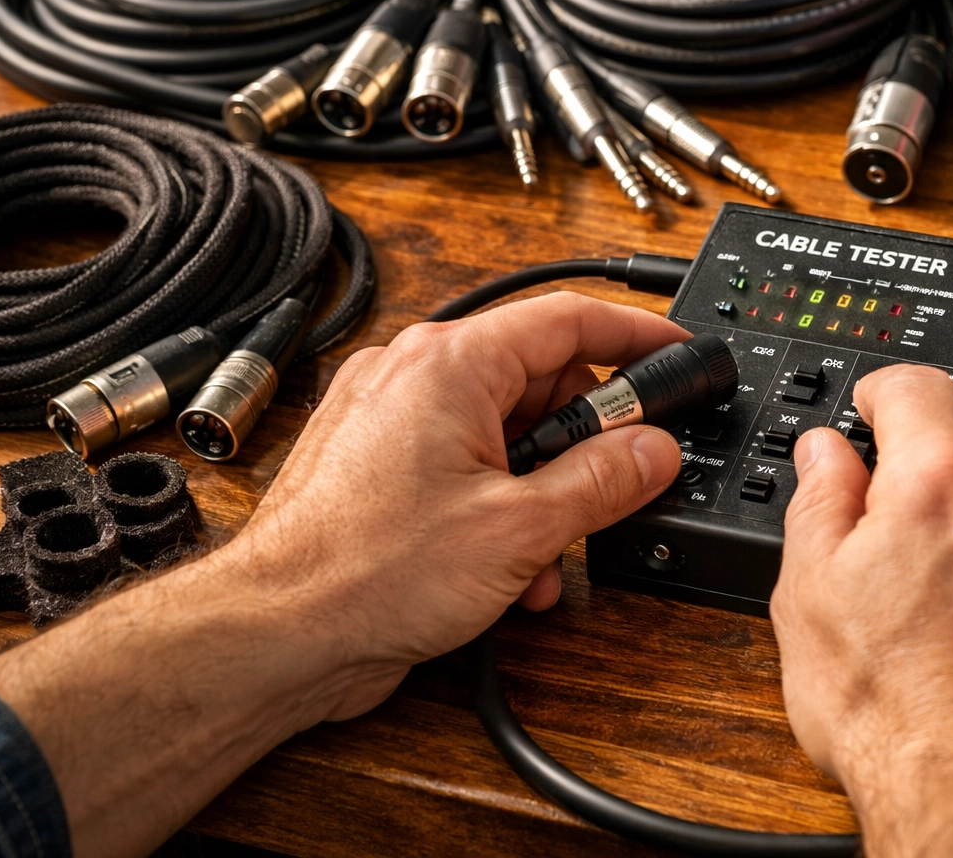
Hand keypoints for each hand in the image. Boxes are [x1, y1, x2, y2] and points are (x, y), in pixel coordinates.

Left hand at [0, 292, 686, 856]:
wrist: (278, 632)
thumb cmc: (367, 569)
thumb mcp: (521, 526)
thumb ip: (603, 480)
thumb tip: (653, 450)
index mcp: (449, 363)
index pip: (568, 319)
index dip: (635, 333)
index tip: (674, 351)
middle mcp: (413, 375)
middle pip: (538, 380)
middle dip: (583, 439)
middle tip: (617, 481)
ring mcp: (391, 419)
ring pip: (503, 430)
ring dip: (543, 488)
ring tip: (548, 549)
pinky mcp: (379, 464)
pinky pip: (464, 464)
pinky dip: (499, 505)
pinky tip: (510, 568)